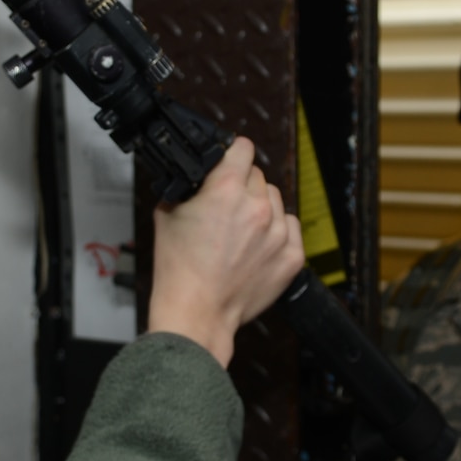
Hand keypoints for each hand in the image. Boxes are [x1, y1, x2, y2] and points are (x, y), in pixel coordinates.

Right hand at [148, 138, 304, 367]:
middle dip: (242, 186)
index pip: (242, 148)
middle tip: (226, 208)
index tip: (230, 160)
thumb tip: (197, 176)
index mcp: (225, 190)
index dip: (232, 152)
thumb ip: (188, 187)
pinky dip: (277, 231)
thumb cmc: (179, 269)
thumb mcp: (167, 214)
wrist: (197, 312)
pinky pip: (290, 226)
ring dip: (260, 208)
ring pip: (275, 200)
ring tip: (241, 231)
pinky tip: (258, 245)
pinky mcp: (292, 256)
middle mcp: (256, 206)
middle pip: (258, 176)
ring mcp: (277, 232)